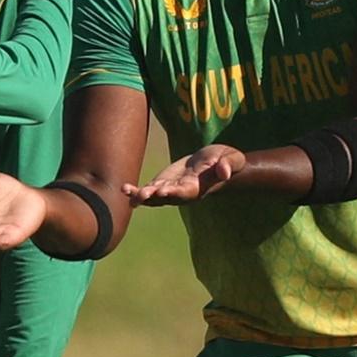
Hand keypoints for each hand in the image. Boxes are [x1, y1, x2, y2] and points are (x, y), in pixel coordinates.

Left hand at [123, 144, 246, 205]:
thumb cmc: (226, 160)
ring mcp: (172, 189)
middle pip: (166, 198)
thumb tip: (225, 172)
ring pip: (154, 196)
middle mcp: (182, 192)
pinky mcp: (164, 183)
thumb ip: (227, 165)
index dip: (174, 192)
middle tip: (141, 195)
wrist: (216, 162)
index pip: (185, 192)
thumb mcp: (231, 159)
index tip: (162, 191)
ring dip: (140, 196)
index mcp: (197, 187)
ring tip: (126, 191)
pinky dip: (137, 191)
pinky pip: (149, 190)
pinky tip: (124, 189)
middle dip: (153, 197)